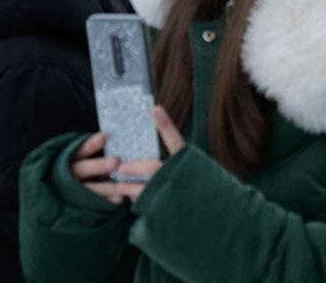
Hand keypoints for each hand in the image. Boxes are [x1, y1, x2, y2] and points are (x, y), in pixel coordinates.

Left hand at [73, 107, 187, 204]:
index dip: (166, 125)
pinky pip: (145, 205)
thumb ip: (177, 161)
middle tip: (120, 167)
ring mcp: (171, 195)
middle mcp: (180, 177)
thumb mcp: (193, 170)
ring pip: (143, 190)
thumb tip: (159, 142)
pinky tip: (131, 198)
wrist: (207, 216)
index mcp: (189, 163)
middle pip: (152, 168)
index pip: (176, 141)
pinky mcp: (163, 211)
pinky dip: (136, 200)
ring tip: (118, 185)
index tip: (155, 109)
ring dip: (127, 187)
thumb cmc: (198, 190)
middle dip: (133, 167)